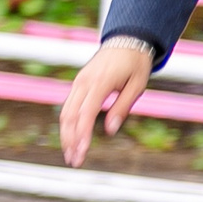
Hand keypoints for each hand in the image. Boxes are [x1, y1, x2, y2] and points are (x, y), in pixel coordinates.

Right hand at [59, 42, 155, 167]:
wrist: (127, 41)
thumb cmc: (136, 63)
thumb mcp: (137, 85)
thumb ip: (122, 107)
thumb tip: (109, 130)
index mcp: (100, 82)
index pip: (85, 113)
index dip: (82, 135)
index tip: (81, 152)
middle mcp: (84, 82)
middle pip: (69, 115)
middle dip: (70, 140)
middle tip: (74, 161)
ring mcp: (79, 82)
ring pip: (65, 112)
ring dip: (66, 135)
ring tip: (70, 155)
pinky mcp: (78, 84)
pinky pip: (68, 106)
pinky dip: (68, 124)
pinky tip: (71, 139)